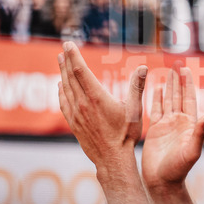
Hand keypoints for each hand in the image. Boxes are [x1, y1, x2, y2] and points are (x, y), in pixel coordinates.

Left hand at [58, 41, 147, 170]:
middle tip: (63, 47)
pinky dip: (61, 91)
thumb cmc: (126, 135)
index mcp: (97, 97)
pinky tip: (60, 85)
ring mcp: (76, 114)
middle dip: (67, 60)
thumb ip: (136, 87)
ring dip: (62, 72)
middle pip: (70, 77)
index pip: (80, 71)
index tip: (69, 44)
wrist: (112, 159)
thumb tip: (143, 67)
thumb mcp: (135, 109)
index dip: (74, 56)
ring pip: (65, 88)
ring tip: (60, 60)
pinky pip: (63, 103)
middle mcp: (83, 104)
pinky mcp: (73, 124)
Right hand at [141, 67, 203, 187]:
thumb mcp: (192, 151)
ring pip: (167, 100)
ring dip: (168, 86)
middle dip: (178, 80)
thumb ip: (200, 133)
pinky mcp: (154, 130)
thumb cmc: (179, 169)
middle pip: (178, 96)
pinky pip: (155, 110)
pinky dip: (156, 98)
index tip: (186, 69)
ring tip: (167, 71)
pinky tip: (155, 88)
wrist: (162, 182)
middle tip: (176, 63)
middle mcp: (179, 122)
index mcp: (189, 124)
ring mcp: (166, 125)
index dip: (188, 84)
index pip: (189, 99)